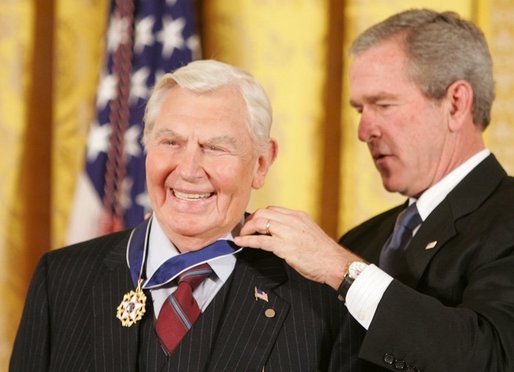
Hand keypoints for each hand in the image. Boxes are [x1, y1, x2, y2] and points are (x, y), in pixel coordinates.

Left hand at [235, 206, 360, 289]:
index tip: (252, 222)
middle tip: (244, 229)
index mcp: (298, 216)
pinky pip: (260, 240)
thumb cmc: (323, 253)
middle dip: (250, 220)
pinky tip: (240, 242)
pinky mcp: (284, 246)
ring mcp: (288, 232)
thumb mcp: (308, 232)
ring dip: (246, 229)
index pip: (272, 209)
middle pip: (263, 212)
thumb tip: (279, 232)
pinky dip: (247, 240)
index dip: (259, 215)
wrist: (335, 263)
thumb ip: (294, 229)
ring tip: (241, 235)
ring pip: (259, 223)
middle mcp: (292, 220)